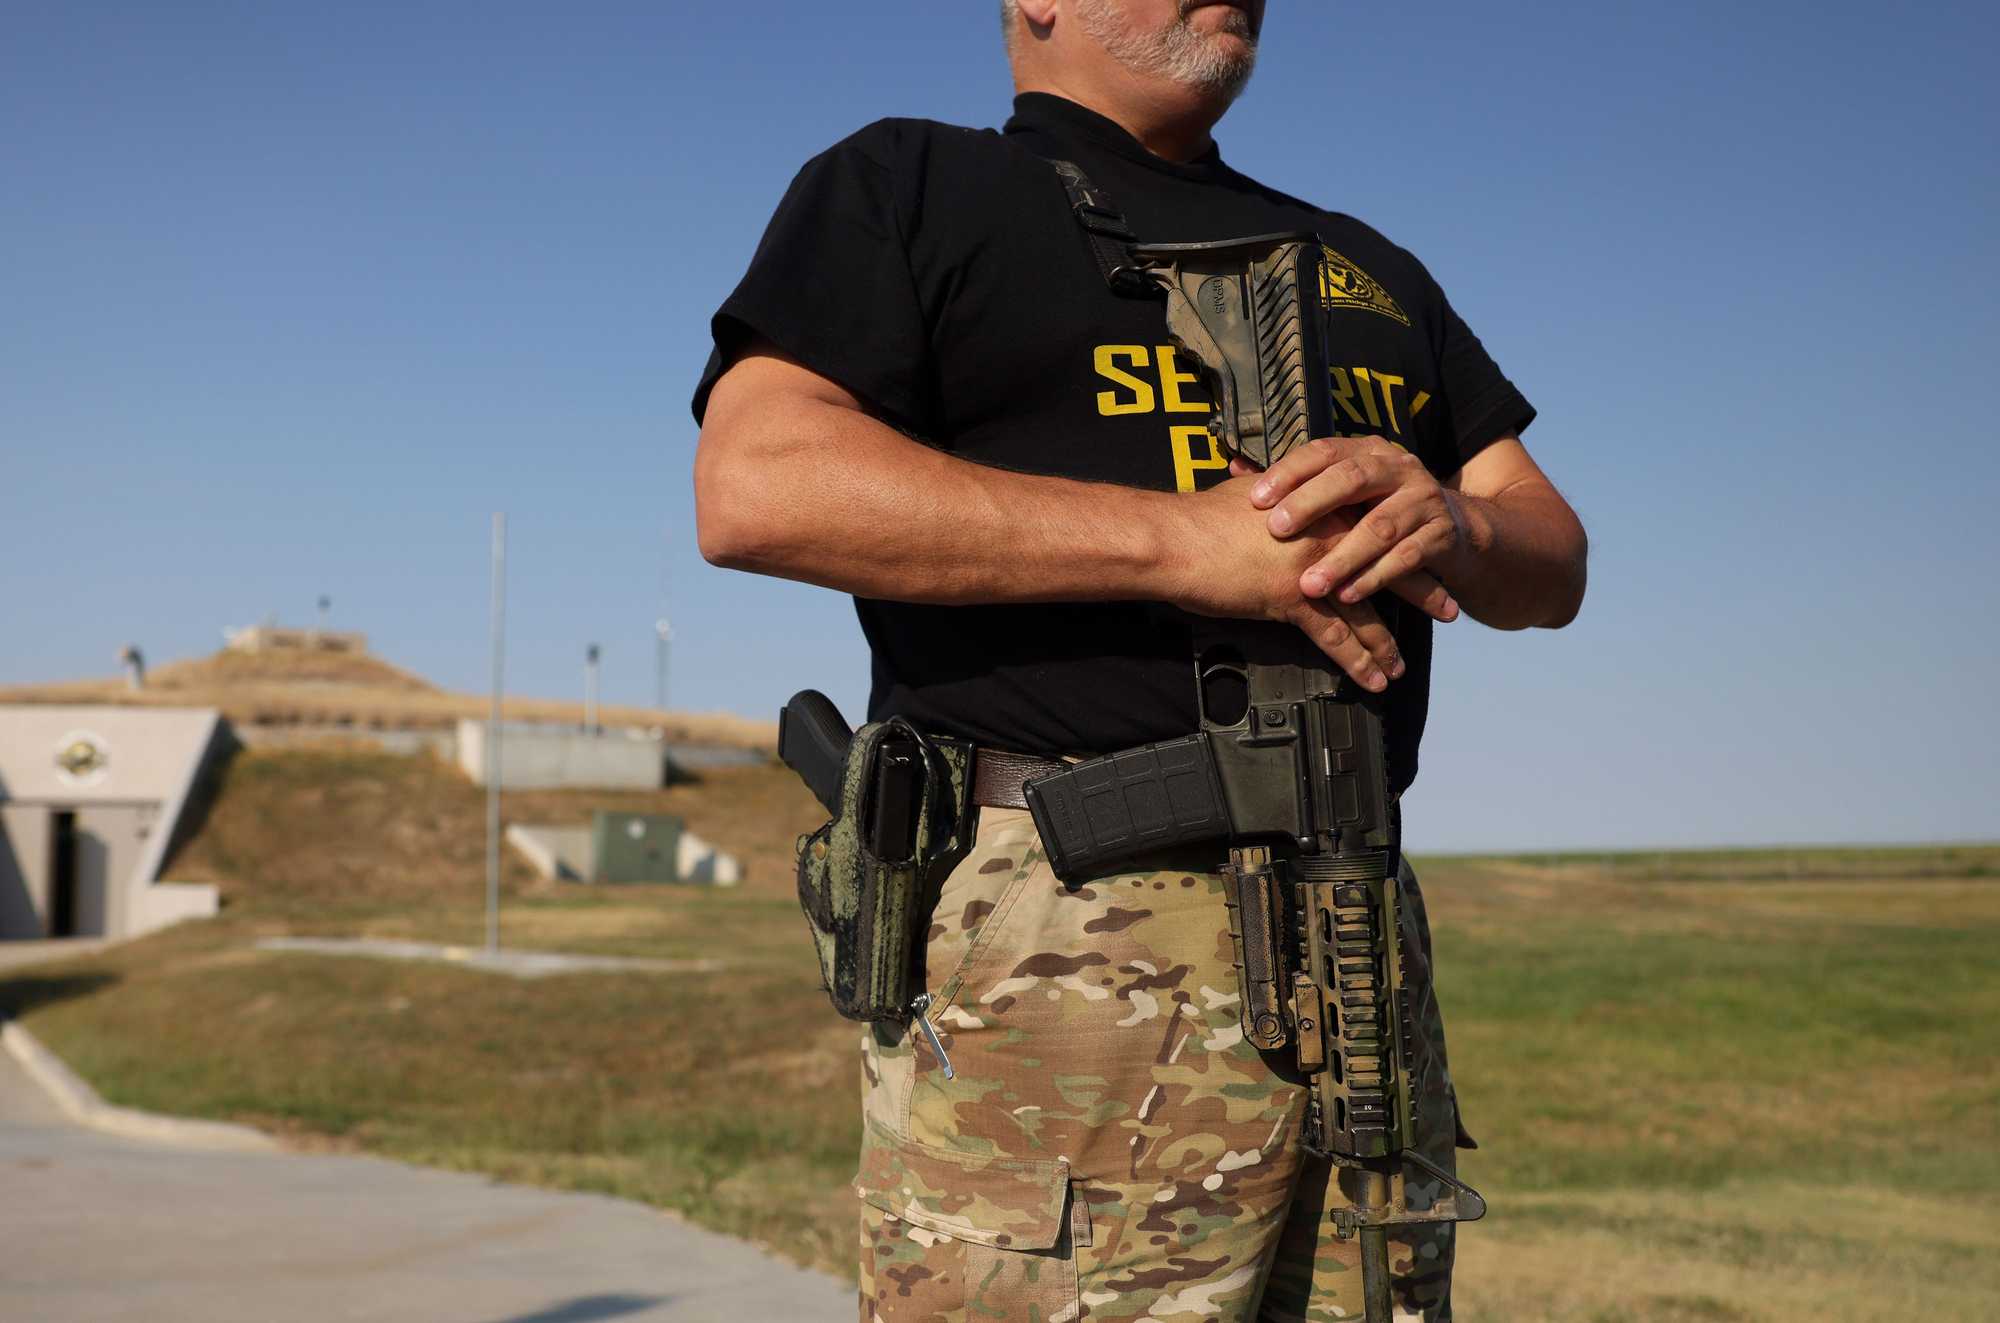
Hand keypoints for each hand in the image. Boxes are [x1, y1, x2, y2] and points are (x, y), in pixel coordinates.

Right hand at [1169, 472, 1456, 691]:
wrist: (1172, 539)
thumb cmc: (1200, 517)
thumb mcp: (1248, 492)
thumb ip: (1277, 495)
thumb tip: (1277, 492)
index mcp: (1321, 504)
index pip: (1376, 523)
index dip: (1404, 542)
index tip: (1426, 554)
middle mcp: (1328, 532)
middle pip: (1388, 563)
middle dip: (1421, 590)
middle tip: (1449, 608)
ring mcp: (1315, 567)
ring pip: (1367, 608)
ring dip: (1388, 642)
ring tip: (1402, 665)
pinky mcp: (1294, 599)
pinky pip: (1336, 638)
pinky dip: (1358, 662)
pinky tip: (1373, 680)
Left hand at [1249, 436, 1468, 604]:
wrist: (1455, 531)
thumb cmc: (1378, 511)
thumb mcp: (1343, 493)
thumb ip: (1294, 484)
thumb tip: (1232, 468)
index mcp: (1368, 451)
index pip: (1324, 452)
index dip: (1289, 472)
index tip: (1254, 498)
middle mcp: (1398, 467)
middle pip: (1351, 478)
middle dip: (1311, 504)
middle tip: (1276, 530)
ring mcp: (1423, 500)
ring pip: (1379, 526)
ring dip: (1342, 557)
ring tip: (1309, 583)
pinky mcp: (1441, 534)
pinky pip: (1406, 558)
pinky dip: (1374, 578)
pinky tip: (1347, 595)